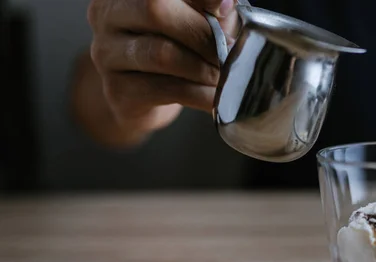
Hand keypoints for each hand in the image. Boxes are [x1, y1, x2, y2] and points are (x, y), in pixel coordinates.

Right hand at [87, 0, 238, 136]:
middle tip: (230, 49)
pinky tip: (216, 99)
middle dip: (201, 32)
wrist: (143, 98)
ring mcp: (107, 53)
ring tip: (224, 75)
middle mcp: (107, 15)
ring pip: (161, 53)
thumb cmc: (174, 49)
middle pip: (155, 9)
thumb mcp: (192, 18)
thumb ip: (206, 6)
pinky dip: (199, 95)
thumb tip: (226, 1)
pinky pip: (166, 89)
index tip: (226, 7)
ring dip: (203, 67)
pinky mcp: (118, 90)